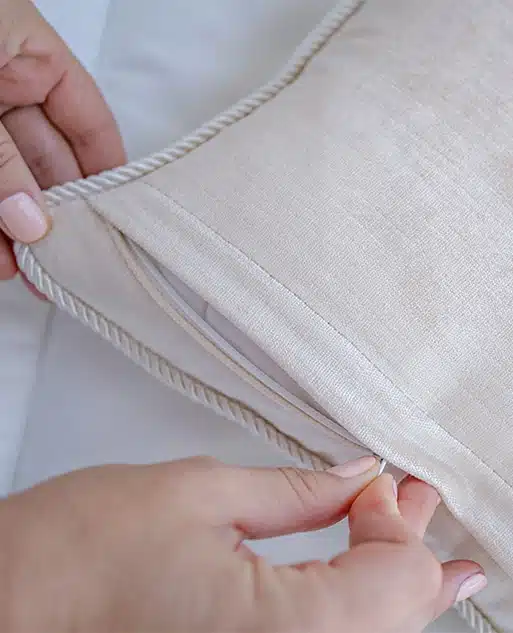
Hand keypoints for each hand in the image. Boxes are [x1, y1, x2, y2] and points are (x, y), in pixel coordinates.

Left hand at [0, 0, 124, 290]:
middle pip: (47, 159)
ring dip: (17, 227)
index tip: (116, 219)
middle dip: (56, 212)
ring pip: (9, 181)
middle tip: (65, 261)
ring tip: (28, 270)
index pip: (88, 119)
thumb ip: (1, 162)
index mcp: (29, 55)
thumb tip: (32, 223)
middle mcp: (5, 85)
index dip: (106, 169)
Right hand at [0, 456, 484, 631]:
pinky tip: (362, 575)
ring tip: (392, 528)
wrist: (12, 599)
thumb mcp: (204, 494)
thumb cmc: (79, 552)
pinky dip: (355, 607)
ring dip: (389, 580)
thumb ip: (297, 491)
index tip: (378, 484)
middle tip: (412, 501)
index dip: (394, 520)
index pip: (396, 581)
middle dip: (406, 550)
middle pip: (394, 621)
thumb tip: (356, 479)